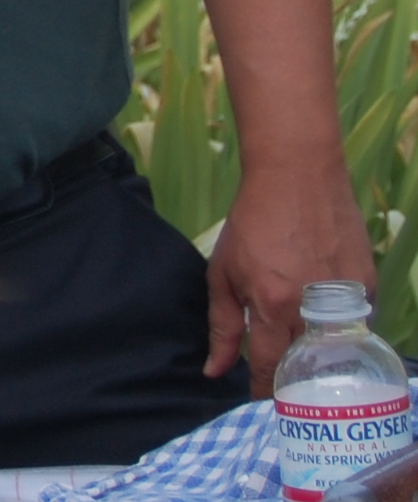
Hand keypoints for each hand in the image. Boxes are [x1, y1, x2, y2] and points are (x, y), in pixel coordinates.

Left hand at [206, 157, 372, 391]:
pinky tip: (329, 324)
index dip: (265, 390)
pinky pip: (358, 325)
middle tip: (286, 384)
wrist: (297, 178)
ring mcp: (346, 298)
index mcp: (273, 304)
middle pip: (307, 362)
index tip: (262, 404)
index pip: (270, 367)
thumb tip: (215, 371)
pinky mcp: (369, 287)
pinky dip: (343, 329)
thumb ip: (222, 326)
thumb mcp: (223, 272)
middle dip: (295, 377)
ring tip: (308, 357)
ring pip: (336, 347)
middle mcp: (312, 307)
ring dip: (321, 356)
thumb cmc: (252, 224)